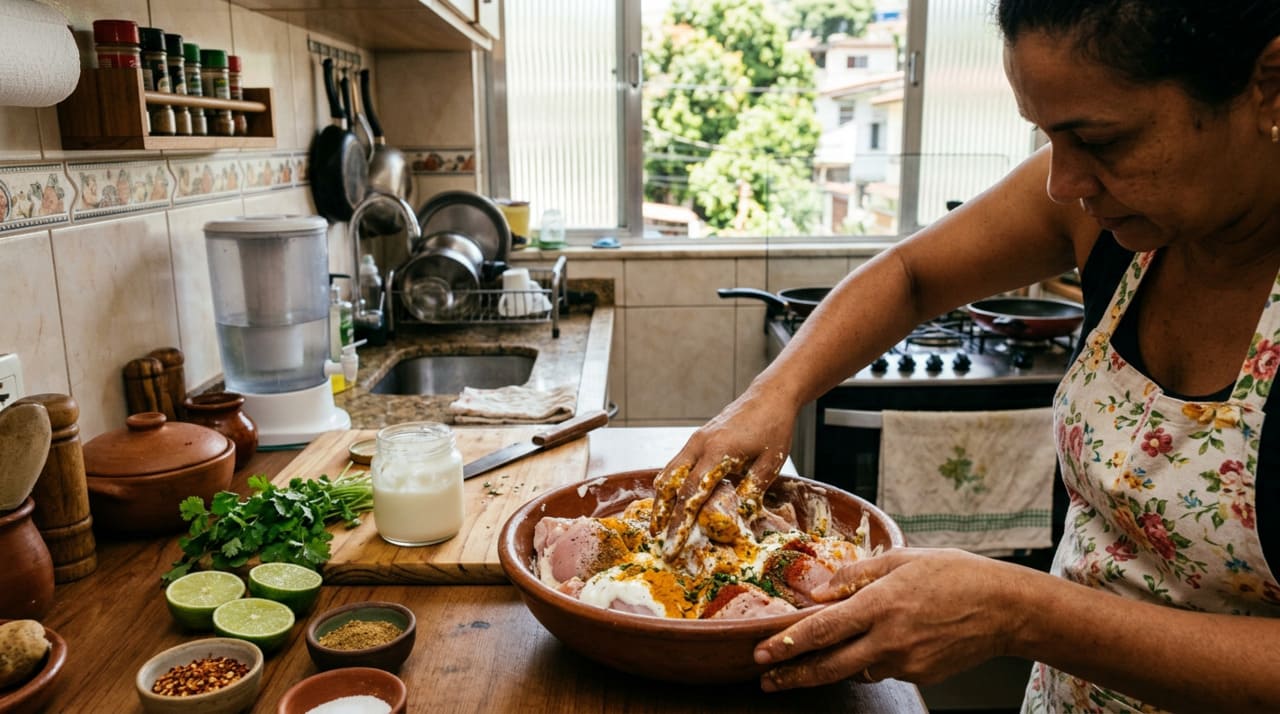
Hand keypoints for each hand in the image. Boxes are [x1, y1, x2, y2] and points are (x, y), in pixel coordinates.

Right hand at [648, 388, 796, 557]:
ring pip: (668, 472)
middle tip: (657, 537)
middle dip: (661, 512)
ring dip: (662, 498)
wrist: (770, 396)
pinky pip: (676, 464)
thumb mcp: (770, 464)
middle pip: (668, 482)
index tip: (673, 542)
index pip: (691, 493)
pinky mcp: (697, 439)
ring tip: (661, 522)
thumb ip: (751, 491)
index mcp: (718, 451)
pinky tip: (673, 499)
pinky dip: (670, 484)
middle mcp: (699, 444)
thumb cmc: (774, 428)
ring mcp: (696, 440)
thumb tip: (737, 519)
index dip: (679, 521)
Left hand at [753, 548, 1023, 689]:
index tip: (762, 652)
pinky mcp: (921, 676)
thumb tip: (818, 591)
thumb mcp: (901, 560)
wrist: (1005, 608)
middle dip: (793, 676)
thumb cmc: (955, 574)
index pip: (823, 630)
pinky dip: (874, 659)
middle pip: (829, 666)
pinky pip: (885, 670)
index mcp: (880, 605)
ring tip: (814, 658)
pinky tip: (882, 643)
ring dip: (835, 665)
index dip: (788, 644)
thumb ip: (855, 574)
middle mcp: (889, 640)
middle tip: (766, 680)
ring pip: (857, 669)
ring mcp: (906, 663)